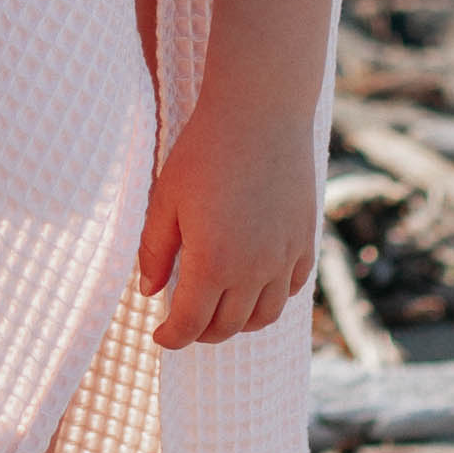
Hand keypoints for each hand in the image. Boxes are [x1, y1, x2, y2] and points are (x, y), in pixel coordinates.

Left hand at [136, 83, 320, 350]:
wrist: (260, 114)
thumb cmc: (203, 152)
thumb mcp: (165, 200)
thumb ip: (154, 251)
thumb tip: (149, 292)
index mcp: (210, 263)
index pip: (189, 325)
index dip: (171, 338)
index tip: (160, 336)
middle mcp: (252, 270)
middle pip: (226, 328)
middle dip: (200, 333)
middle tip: (184, 323)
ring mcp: (283, 258)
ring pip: (263, 316)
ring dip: (237, 324)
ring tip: (218, 312)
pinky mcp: (304, 241)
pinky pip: (290, 289)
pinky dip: (269, 298)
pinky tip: (253, 286)